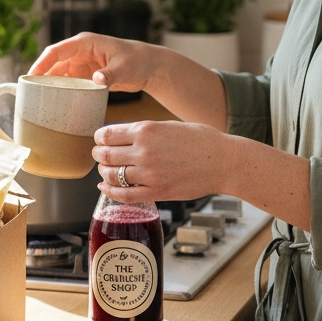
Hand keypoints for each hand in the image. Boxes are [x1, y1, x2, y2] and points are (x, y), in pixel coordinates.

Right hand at [28, 32, 162, 94]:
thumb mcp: (124, 67)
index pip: (57, 51)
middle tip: (28, 93)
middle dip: (41, 76)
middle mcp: (80, 52)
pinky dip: (61, 91)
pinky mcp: (86, 75)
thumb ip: (110, 74)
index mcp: (85, 43)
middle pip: (53, 63)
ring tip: (37, 100)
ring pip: (59, 74)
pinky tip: (55, 102)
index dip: (42, 62)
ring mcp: (82, 64)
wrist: (149, 67)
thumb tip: (96, 79)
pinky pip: (68, 83)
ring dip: (49, 85)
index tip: (31, 76)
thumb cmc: (138, 61)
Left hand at [92, 120, 228, 202]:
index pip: (107, 134)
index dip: (99, 138)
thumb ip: (143, 131)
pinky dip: (109, 192)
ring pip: (110, 176)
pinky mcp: (156, 192)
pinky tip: (106, 188)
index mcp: (146, 130)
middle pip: (104, 155)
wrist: (223, 161)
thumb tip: (120, 137)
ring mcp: (149, 174)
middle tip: (99, 155)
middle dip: (98, 155)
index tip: (100, 140)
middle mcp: (144, 151)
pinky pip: (123, 195)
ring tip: (106, 171)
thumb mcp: (168, 125)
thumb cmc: (200, 141)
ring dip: (103, 173)